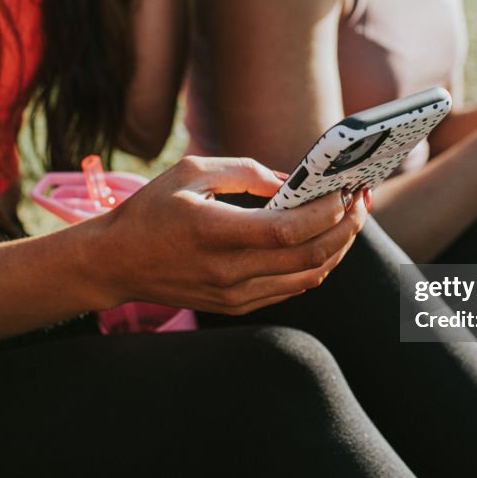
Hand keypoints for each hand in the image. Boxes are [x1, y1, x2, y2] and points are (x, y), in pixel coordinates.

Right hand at [87, 156, 368, 315]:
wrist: (116, 262)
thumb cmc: (151, 210)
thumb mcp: (192, 172)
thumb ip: (247, 171)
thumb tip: (293, 180)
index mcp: (215, 232)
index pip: (290, 230)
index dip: (327, 212)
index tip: (345, 191)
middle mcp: (228, 270)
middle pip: (309, 257)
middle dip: (346, 228)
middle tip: (360, 202)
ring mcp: (234, 294)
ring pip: (308, 277)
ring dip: (336, 248)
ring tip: (348, 220)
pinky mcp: (236, 306)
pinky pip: (290, 289)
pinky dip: (314, 265)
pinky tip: (321, 241)